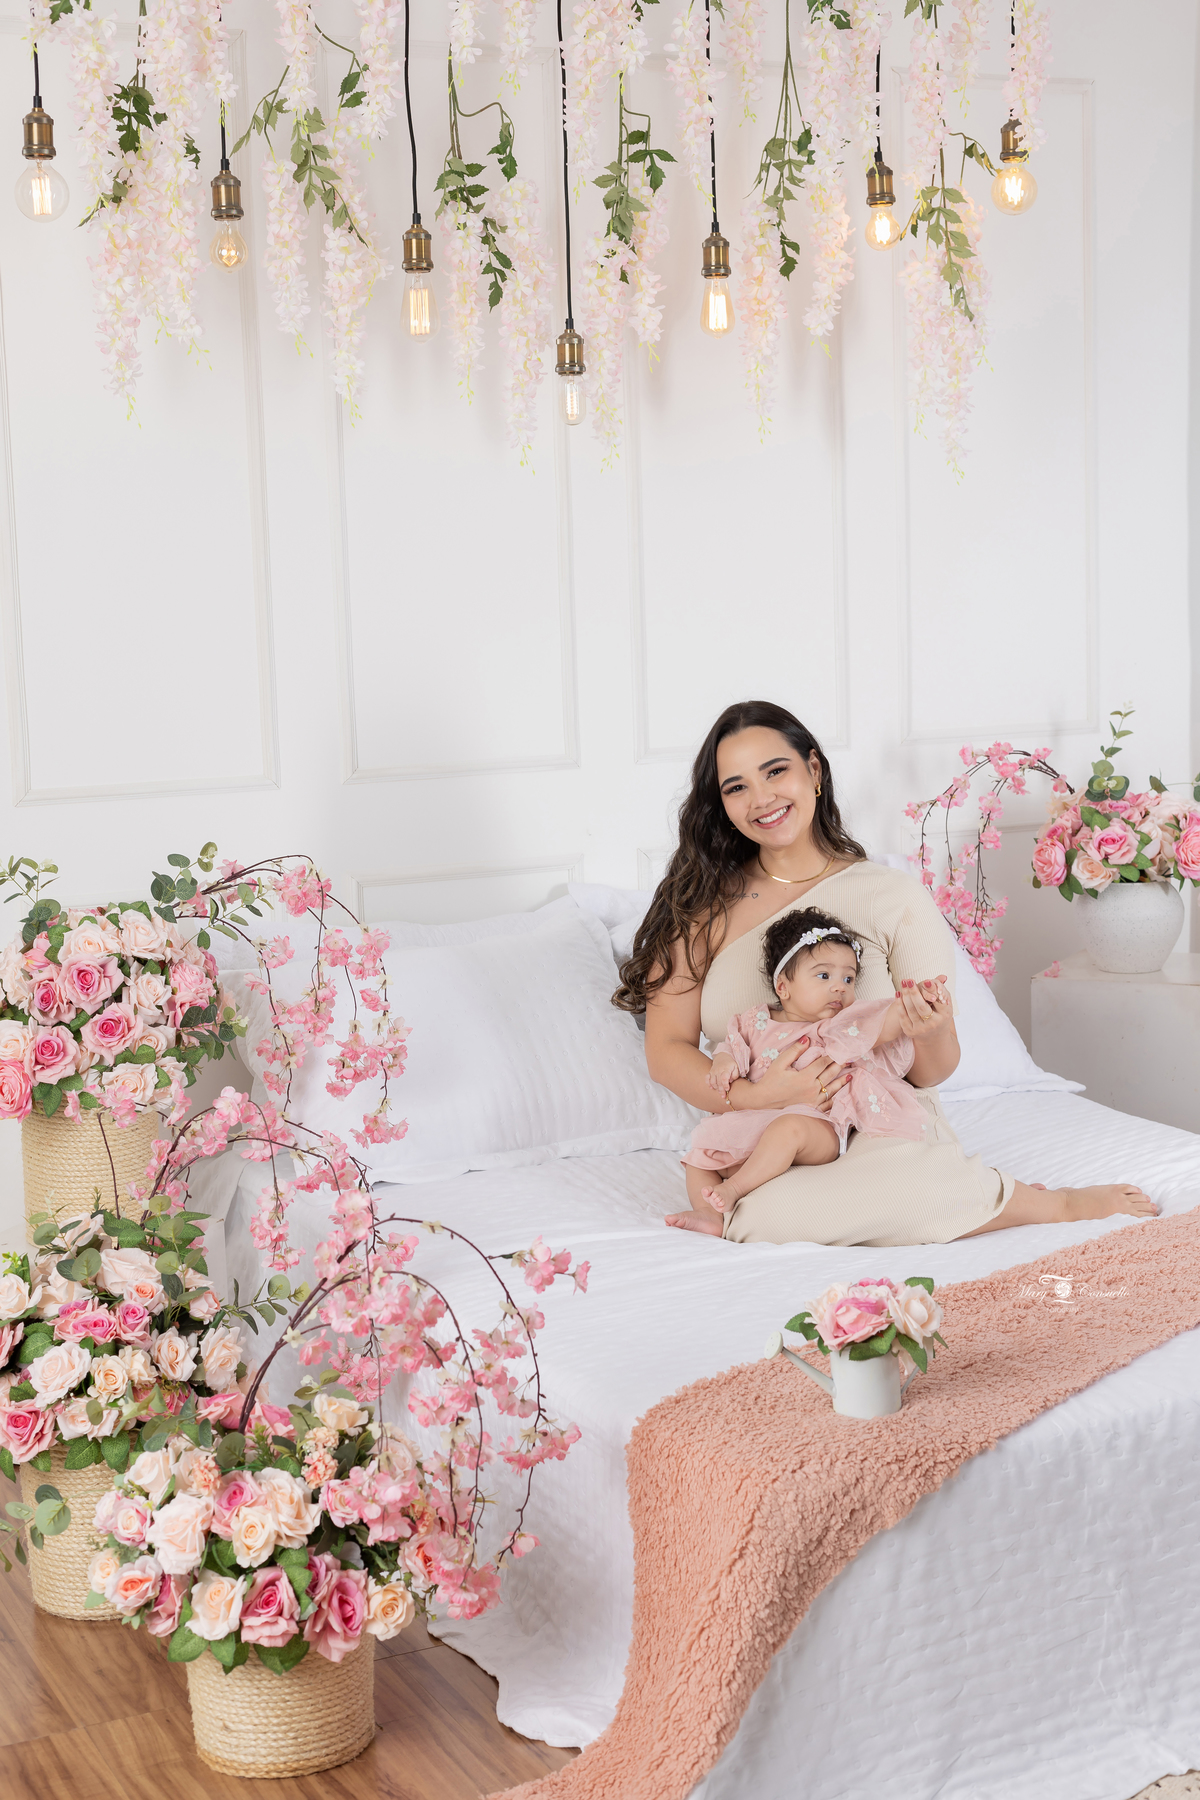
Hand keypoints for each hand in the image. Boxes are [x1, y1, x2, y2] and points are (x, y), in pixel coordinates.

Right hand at [707, 1052, 737, 1098]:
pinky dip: (708, 1083)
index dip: (725, 1085)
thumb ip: (735, 1074)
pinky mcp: (710, 1072)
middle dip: (721, 1090)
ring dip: (716, 1088)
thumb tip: (730, 1080)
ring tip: (720, 1092)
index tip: (727, 1089)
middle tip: (723, 1096)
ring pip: (712, 1081)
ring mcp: (713, 1071)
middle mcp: (718, 1070)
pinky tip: (711, 1087)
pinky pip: (707, 1078)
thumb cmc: (730, 1064)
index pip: (724, 1078)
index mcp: (726, 1069)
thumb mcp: (736, 1067)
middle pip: (718, 1082)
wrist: (723, 1056)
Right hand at [734, 1039, 848, 1113]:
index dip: (832, 1056)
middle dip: (840, 1066)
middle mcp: (812, 1089)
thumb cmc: (770, 1081)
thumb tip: (807, 1039)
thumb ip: (794, 1051)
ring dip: (842, 1082)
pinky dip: (835, 1098)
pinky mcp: (811, 1109)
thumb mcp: (780, 1063)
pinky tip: (839, 1094)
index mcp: (805, 1077)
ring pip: (832, 1090)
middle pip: (830, 1075)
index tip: (839, 1050)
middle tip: (849, 1059)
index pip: (823, 1064)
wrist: (763, 1101)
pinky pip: (827, 1104)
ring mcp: (813, 1101)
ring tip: (850, 1075)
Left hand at [896, 976, 952, 1041]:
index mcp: (944, 1015)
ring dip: (905, 995)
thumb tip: (942, 976)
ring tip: (903, 983)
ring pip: (911, 1010)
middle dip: (914, 992)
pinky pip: (903, 1016)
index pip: (938, 1001)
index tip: (926, 981)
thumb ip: (941, 990)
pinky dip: (899, 1004)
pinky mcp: (910, 1032)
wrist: (934, 1036)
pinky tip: (897, 993)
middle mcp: (933, 1024)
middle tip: (909, 980)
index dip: (931, 991)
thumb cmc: (940, 1014)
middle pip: (922, 1006)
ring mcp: (921, 1029)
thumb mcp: (944, 1003)